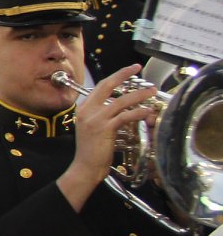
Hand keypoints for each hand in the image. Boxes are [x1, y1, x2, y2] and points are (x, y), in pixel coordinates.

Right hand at [67, 64, 158, 190]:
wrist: (85, 167)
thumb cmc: (91, 151)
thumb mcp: (93, 128)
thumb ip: (104, 115)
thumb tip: (121, 107)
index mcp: (84, 109)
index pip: (100, 87)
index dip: (116, 77)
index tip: (129, 70)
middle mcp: (88, 110)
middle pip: (107, 86)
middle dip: (123, 75)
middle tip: (137, 68)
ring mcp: (95, 119)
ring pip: (120, 100)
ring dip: (138, 94)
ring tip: (151, 91)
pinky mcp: (104, 128)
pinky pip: (125, 116)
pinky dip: (138, 112)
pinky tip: (147, 111)